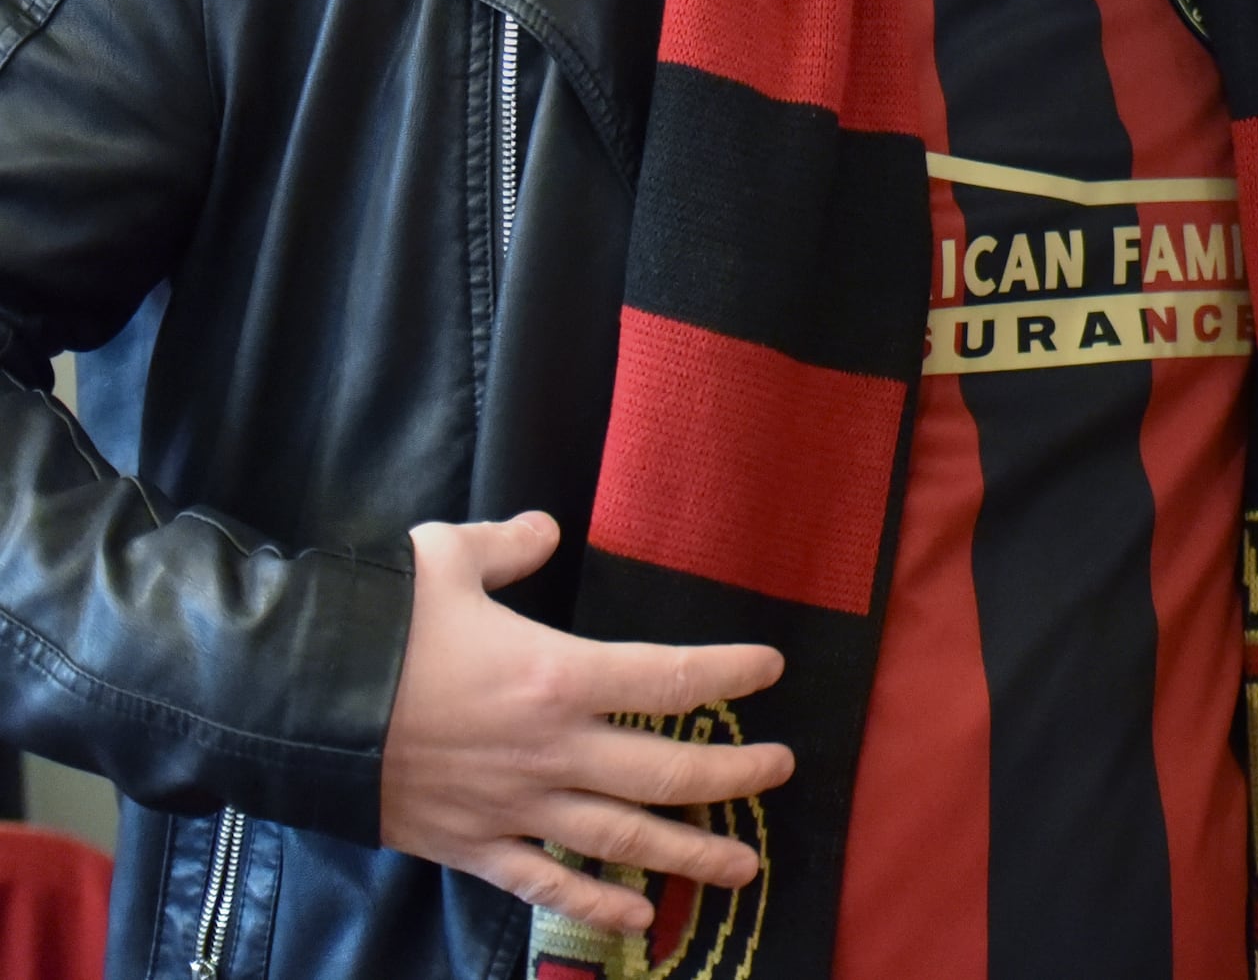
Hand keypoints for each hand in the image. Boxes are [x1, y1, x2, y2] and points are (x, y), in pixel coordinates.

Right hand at [378, 512, 792, 934]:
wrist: (282, 704)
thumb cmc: (371, 626)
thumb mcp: (442, 558)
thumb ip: (507, 546)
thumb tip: (543, 531)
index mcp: (557, 674)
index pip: (672, 679)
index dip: (729, 673)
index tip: (769, 669)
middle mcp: (549, 749)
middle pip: (666, 772)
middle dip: (733, 775)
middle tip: (781, 769)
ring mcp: (512, 805)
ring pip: (621, 838)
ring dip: (689, 852)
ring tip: (745, 863)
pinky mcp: (469, 846)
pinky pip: (545, 883)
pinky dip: (594, 905)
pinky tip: (637, 920)